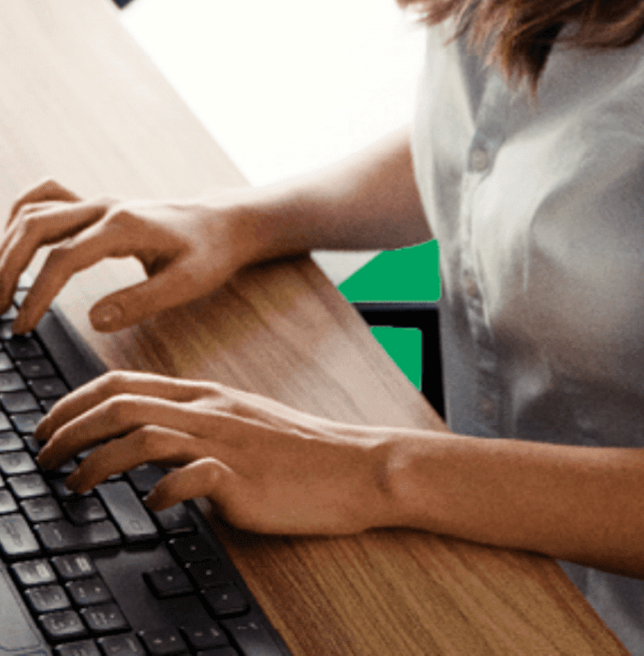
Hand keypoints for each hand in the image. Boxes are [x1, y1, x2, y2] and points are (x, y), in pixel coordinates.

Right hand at [0, 179, 252, 333]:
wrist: (224, 222)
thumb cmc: (210, 253)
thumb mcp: (187, 283)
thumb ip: (141, 302)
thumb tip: (94, 320)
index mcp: (124, 227)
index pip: (63, 259)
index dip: (36, 295)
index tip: (19, 328)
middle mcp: (104, 207)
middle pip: (35, 226)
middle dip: (6, 267)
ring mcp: (98, 202)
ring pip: (34, 209)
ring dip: (7, 243)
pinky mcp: (97, 206)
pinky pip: (47, 197)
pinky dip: (22, 216)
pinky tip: (13, 245)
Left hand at [34, 371, 396, 534]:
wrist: (357, 465)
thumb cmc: (300, 451)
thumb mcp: (240, 424)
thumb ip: (195, 425)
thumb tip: (146, 439)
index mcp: (206, 395)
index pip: (124, 383)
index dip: (74, 402)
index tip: (47, 426)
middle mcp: (209, 411)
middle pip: (121, 404)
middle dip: (69, 429)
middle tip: (42, 455)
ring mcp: (225, 442)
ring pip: (143, 435)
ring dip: (96, 461)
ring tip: (73, 484)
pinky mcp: (241, 479)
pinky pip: (188, 478)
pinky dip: (158, 491)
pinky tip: (150, 504)